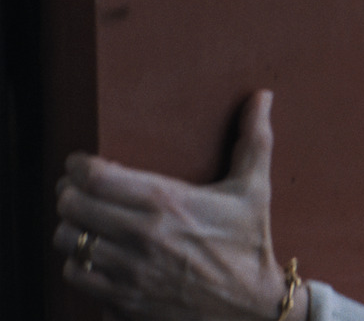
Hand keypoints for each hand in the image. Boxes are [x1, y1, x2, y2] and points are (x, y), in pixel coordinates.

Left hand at [53, 90, 305, 319]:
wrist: (252, 306)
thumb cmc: (250, 244)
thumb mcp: (254, 189)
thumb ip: (254, 139)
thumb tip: (262, 96)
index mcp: (166, 202)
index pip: (94, 176)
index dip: (79, 165)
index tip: (84, 164)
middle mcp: (141, 236)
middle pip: (71, 205)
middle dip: (71, 193)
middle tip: (82, 190)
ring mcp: (129, 270)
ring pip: (68, 240)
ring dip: (73, 228)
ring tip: (87, 222)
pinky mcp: (123, 299)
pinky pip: (76, 275)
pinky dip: (80, 262)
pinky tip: (97, 254)